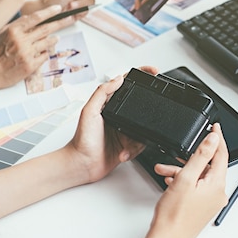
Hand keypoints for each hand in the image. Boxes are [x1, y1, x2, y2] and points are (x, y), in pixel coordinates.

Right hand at [0, 5, 78, 90]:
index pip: (35, 18)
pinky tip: (43, 52)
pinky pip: (44, 56)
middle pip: (46, 29)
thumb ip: (17, 26)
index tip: (58, 8)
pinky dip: (45, 53)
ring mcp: (27, 53)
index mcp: (13, 30)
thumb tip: (32, 18)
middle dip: (60, 22)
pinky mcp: (31, 65)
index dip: (49, 12)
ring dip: (54, 39)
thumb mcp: (2, 34)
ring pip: (47, 42)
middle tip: (70, 18)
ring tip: (57, 37)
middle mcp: (21, 41)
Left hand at [65, 66, 158, 183]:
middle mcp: (118, 115)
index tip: (153, 71)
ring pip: (144, 127)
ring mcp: (124, 130)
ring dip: (138, 136)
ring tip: (128, 142)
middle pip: (140, 105)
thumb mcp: (89, 111)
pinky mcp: (128, 144)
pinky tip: (124, 152)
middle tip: (155, 107)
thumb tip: (118, 78)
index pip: (126, 84)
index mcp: (108, 104)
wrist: (82, 165)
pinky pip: (141, 144)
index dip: (141, 76)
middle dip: (148, 109)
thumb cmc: (81, 140)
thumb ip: (102, 93)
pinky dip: (134, 149)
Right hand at [150, 124, 228, 237]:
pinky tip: (170, 182)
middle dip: (191, 158)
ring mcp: (210, 203)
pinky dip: (184, 182)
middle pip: (209, 166)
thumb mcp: (186, 178)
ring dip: (183, 171)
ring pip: (199, 177)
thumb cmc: (174, 216)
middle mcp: (218, 194)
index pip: (222, 155)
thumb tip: (214, 139)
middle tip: (177, 152)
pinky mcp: (202, 208)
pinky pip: (196, 188)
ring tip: (164, 170)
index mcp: (217, 185)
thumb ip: (202, 155)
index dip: (218, 138)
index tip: (215, 127)